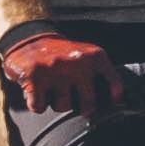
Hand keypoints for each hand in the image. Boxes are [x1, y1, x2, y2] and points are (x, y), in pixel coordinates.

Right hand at [2, 26, 119, 116]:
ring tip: (52, 89)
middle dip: (80, 107)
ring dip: (55, 103)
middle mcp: (78, 62)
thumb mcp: (87, 56)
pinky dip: (36, 104)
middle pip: (88, 104)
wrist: (29, 38)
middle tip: (72, 98)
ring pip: (62, 107)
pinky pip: (39, 107)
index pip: (115, 85)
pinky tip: (36, 92)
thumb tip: (114, 104)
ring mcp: (57, 70)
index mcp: (95, 57)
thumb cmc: (62, 55)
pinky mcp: (34, 77)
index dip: (113, 99)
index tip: (110, 104)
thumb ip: (100, 75)